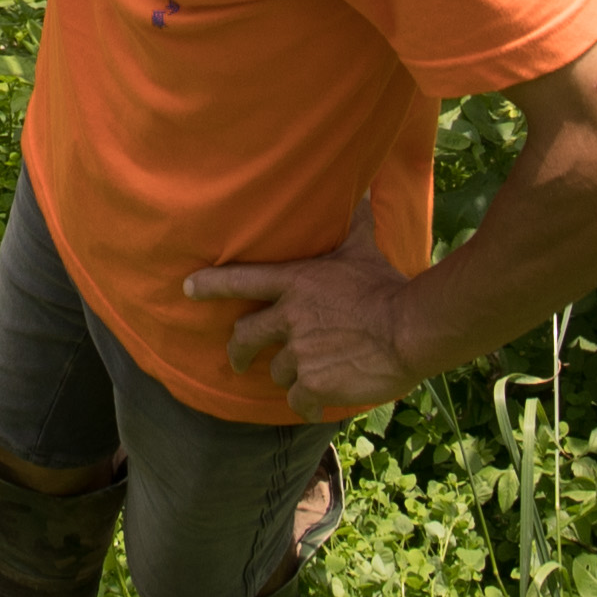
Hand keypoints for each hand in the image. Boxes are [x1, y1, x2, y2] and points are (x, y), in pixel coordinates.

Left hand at [182, 194, 419, 417]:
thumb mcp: (363, 250)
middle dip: (238, 351)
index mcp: (294, 283)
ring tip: (311, 376)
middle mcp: (288, 318)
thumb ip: (354, 226)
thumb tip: (364, 192)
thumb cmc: (387, 287)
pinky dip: (306, 404)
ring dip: (290, 376)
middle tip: (239, 361)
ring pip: (278, 371)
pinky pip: (298, 401)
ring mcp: (298, 354)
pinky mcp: (313, 385)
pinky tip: (318, 404)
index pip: (240, 280)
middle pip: (245, 337)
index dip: (210, 285)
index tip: (187, 288)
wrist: (409, 330)